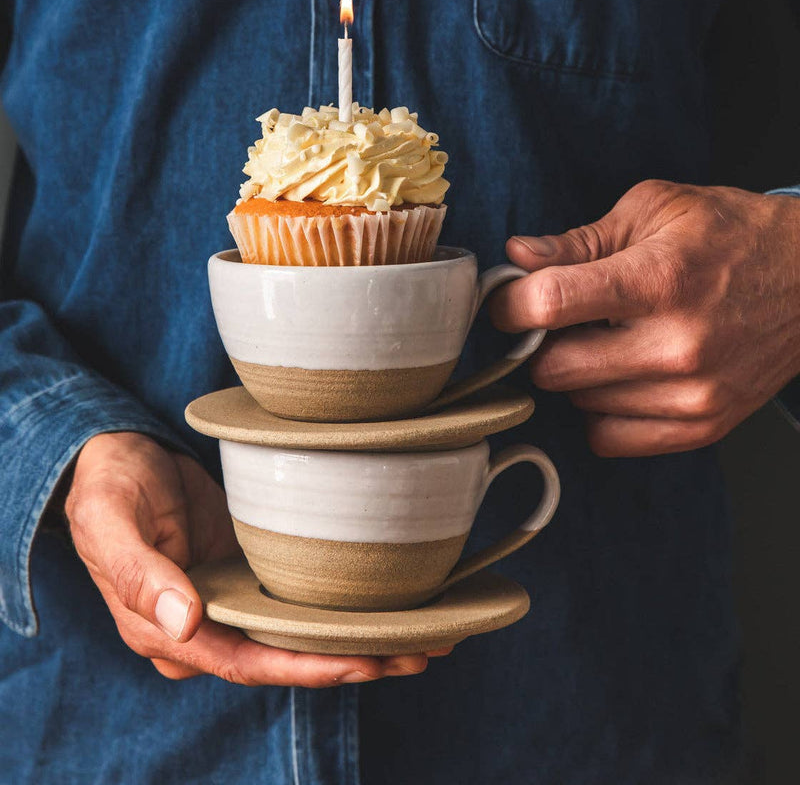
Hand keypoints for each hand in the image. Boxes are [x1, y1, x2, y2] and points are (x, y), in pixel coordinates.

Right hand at [65, 432, 432, 684]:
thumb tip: (183, 623)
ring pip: (297, 636)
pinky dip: (339, 608)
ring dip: (357, 641)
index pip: (244, 663)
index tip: (361, 661)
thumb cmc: (108, 485)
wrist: (117, 457)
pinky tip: (384, 605)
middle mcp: (203, 630)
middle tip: (417, 654)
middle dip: (350, 662)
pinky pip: (296, 603)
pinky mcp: (247, 576)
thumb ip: (139, 572)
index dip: (303, 668)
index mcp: (165, 631)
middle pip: (283, 660)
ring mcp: (229, 604)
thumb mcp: (110, 519)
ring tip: (422, 638)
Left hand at [490, 180, 799, 455]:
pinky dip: (602, 409)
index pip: (551, 304)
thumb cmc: (731, 235)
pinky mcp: (703, 427)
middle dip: (544, 341)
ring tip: (611, 338)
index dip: (510, 303)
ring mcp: (692, 395)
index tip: (508, 300)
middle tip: (565, 318)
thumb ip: (579, 240)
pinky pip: (609, 439)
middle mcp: (677, 345)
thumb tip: (517, 257)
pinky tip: (624, 374)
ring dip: (578, 374)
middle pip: (554, 368)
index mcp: (660, 279)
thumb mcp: (655, 209)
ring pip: (578, 403)